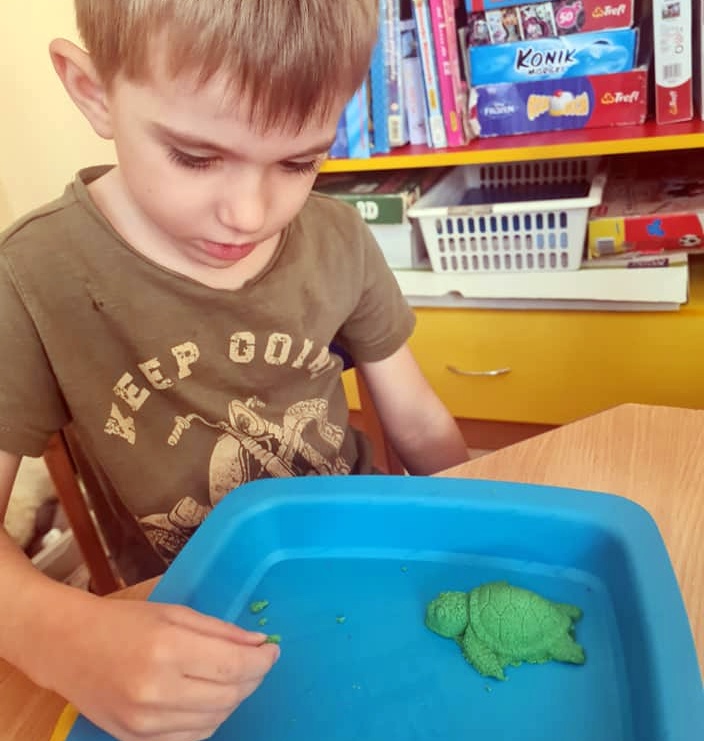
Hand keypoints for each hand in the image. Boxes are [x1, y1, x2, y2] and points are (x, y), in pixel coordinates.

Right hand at [39, 593, 279, 740]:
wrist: (68, 647)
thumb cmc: (124, 621)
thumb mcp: (176, 613)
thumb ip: (221, 632)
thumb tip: (261, 645)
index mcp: (167, 650)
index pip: (233, 666)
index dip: (262, 661)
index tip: (273, 651)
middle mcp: (156, 691)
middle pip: (229, 696)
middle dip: (252, 679)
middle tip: (257, 662)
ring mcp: (144, 723)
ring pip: (215, 720)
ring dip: (234, 699)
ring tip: (233, 677)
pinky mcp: (136, 740)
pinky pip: (192, 737)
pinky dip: (210, 718)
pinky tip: (209, 697)